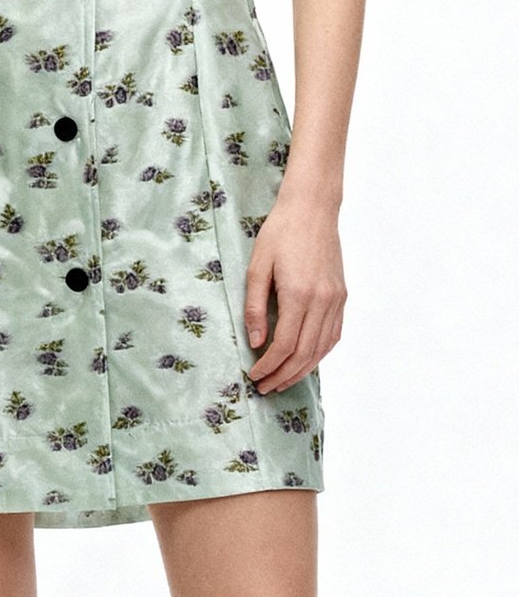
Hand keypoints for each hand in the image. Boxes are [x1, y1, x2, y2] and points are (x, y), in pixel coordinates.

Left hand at [244, 197, 346, 394]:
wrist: (312, 209)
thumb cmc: (280, 232)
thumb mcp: (257, 266)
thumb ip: (255, 306)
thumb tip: (256, 342)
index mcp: (299, 293)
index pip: (284, 345)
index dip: (268, 366)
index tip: (254, 376)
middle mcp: (322, 301)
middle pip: (304, 353)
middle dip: (283, 375)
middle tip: (265, 387)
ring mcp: (336, 299)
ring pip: (322, 348)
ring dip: (302, 370)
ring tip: (282, 380)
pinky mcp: (342, 295)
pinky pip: (333, 335)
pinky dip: (319, 353)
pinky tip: (305, 360)